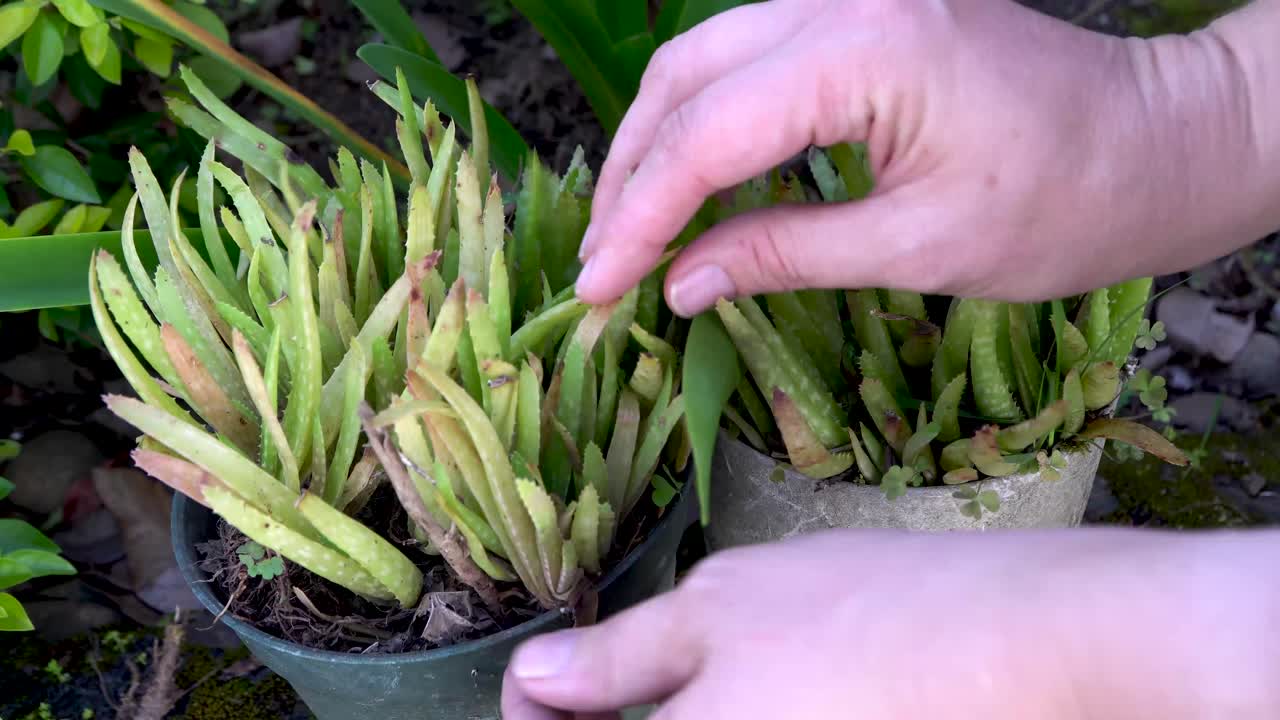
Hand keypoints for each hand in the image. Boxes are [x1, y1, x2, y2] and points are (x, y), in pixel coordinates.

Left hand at [501, 528, 1279, 718]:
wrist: (1026, 649)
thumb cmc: (863, 614)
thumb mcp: (720, 607)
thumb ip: (616, 658)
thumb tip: (533, 679)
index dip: (533, 719)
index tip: (551, 687)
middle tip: (607, 687)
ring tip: (699, 680)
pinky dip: (736, 719)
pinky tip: (766, 697)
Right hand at [573, 0, 1274, 316]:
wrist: (1160, 143)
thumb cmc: (1069, 204)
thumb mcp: (919, 247)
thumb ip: (784, 255)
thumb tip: (677, 283)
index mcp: (865, 49)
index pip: (707, 136)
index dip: (640, 219)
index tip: (600, 287)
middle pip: (685, 76)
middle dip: (633, 175)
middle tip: (604, 262)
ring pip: (707, 57)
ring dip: (660, 143)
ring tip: (633, 230)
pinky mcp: (863, 11)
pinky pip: (752, 56)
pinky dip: (708, 120)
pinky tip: (694, 183)